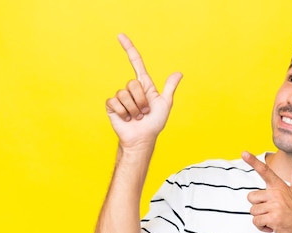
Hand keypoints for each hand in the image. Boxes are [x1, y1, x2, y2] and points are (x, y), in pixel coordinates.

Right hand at [105, 34, 182, 150]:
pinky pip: (115, 102)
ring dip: (134, 109)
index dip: (129, 49)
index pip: (136, 63)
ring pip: (124, 94)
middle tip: (145, 112)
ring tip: (137, 117)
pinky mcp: (112, 106)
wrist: (143, 138)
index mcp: (144, 86)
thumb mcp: (165, 104)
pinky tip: (127, 119)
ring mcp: (121, 97)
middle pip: (133, 84)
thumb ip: (169, 88)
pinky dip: (124, 112)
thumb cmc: (154, 123)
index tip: (120, 35)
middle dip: (141, 100)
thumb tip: (179, 73)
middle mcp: (131, 89)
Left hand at [242, 152, 291, 232]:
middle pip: (251, 197)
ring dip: (260, 218)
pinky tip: (273, 227)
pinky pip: (256, 221)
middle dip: (258, 208)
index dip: (253, 161)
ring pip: (253, 211)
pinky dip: (262, 227)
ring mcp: (276, 205)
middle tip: (272, 212)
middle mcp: (277, 194)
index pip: (265, 171)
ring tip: (274, 220)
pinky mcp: (273, 218)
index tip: (244, 153)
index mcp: (280, 187)